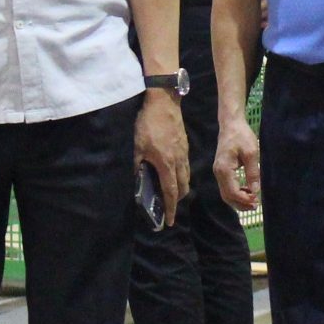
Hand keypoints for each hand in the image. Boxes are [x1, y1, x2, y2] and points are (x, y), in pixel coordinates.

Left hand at [136, 91, 189, 221]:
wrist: (164, 102)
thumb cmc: (148, 123)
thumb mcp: (137, 146)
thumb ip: (138, 165)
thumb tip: (137, 179)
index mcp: (166, 163)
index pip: (170, 191)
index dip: (170, 208)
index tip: (170, 221)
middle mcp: (178, 160)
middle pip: (183, 187)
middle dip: (177, 200)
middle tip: (169, 207)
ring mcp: (184, 152)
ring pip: (186, 176)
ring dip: (181, 187)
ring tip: (172, 192)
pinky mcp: (185, 145)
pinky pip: (186, 166)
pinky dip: (182, 175)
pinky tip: (173, 172)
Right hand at [214, 113, 261, 212]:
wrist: (231, 124)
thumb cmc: (242, 136)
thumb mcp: (251, 153)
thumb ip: (253, 172)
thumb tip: (255, 191)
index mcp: (224, 169)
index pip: (232, 192)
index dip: (244, 199)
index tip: (256, 201)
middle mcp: (218, 173)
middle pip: (226, 196)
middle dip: (240, 204)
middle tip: (255, 206)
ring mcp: (218, 172)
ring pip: (226, 193)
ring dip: (238, 200)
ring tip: (253, 201)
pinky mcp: (221, 170)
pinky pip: (226, 187)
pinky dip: (236, 192)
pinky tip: (247, 192)